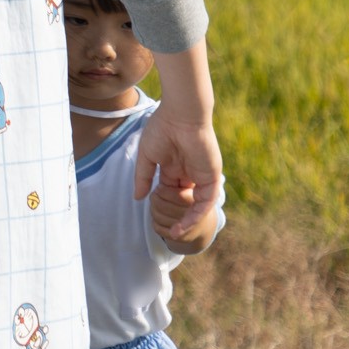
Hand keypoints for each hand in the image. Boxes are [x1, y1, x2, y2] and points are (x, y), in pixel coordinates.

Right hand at [133, 109, 223, 235]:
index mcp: (176, 167)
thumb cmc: (162, 130)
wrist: (181, 116)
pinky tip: (186, 223)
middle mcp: (190, 173)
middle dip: (178, 216)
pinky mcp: (212, 177)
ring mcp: (202, 175)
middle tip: (169, 231)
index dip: (163, 203)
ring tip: (176, 232)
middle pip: (185, 200)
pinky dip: (197, 213)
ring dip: (188, 220)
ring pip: (197, 204)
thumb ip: (143, 177)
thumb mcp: (148, 157)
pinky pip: (206, 201)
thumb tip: (137, 197)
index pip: (171, 191)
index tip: (155, 215)